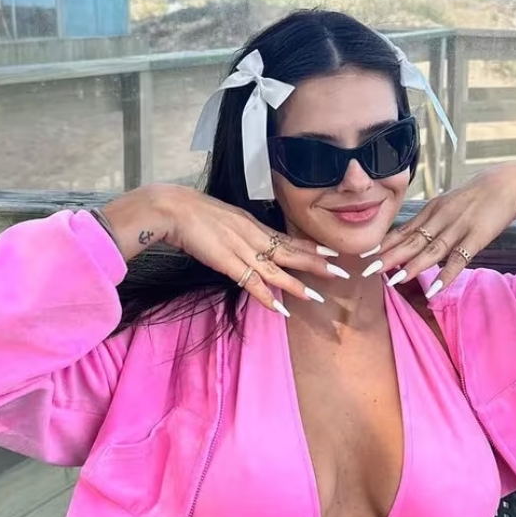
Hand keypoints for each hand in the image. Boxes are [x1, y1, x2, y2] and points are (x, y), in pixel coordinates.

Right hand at [100, 184, 342, 314]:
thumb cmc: (195, 213)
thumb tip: (251, 243)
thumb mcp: (227, 220)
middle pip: (291, 253)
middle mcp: (254, 237)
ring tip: (316, 297)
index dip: (311, 248)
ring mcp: (242, 250)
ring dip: (296, 285)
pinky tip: (279, 308)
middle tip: (341, 273)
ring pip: (276, 270)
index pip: (289, 239)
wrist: (174, 209)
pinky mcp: (227, 262)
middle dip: (316, 265)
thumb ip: (241, 232)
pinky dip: (265, 296)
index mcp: (254, 226)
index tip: (332, 254)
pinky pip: (251, 282)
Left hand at [375, 163, 515, 297]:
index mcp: (432, 210)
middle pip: (410, 241)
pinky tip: (432, 289)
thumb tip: (415, 237)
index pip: (403, 230)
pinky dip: (445, 275)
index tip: (365, 255)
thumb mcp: (450, 202)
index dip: (384, 244)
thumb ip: (433, 219)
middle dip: (388, 257)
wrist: (510, 183)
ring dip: (411, 266)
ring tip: (392, 281)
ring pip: (430, 250)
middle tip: (367, 270)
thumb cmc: (480, 195)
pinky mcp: (477, 237)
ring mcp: (458, 228)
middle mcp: (441, 218)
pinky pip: (458, 259)